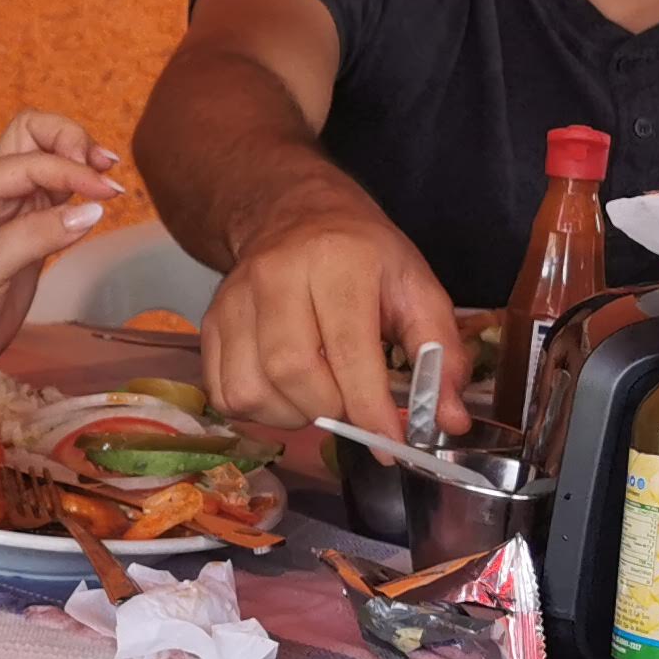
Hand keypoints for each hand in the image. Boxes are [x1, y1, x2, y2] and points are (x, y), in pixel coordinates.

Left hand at [0, 109, 125, 358]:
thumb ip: (35, 236)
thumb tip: (93, 210)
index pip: (30, 160)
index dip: (69, 168)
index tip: (104, 190)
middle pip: (36, 136)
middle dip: (71, 139)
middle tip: (103, 167)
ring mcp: (15, 212)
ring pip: (51, 163)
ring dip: (81, 162)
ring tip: (110, 181)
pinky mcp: (32, 235)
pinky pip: (62, 200)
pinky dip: (82, 194)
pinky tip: (100, 203)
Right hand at [200, 180, 464, 439]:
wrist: (298, 215)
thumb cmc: (365, 258)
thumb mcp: (417, 288)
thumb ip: (440, 353)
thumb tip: (448, 421)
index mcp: (337, 262)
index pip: (348, 350)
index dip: (369, 408)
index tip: (390, 443)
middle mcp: (275, 276)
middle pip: (291, 372)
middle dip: (329, 412)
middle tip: (352, 411)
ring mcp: (234, 300)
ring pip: (251, 389)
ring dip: (292, 415)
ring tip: (318, 398)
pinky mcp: (210, 322)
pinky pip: (223, 392)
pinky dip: (257, 410)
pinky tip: (284, 393)